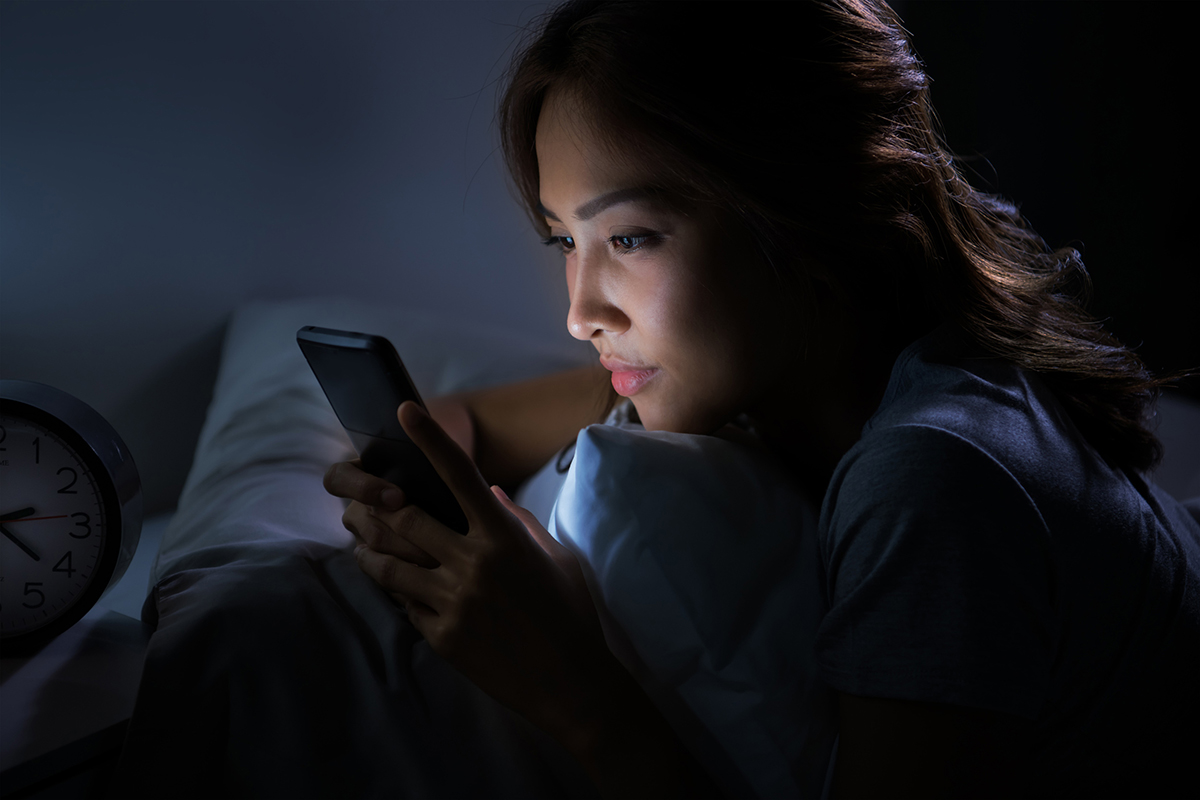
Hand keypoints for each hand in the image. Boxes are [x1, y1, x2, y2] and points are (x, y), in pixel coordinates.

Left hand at [349, 402, 615, 746]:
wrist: (571, 682)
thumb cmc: (569, 612)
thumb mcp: (553, 556)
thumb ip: (517, 520)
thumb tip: (487, 492)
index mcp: (503, 537)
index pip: (460, 474)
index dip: (429, 439)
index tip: (404, 410)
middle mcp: (473, 563)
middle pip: (406, 518)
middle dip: (382, 506)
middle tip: (368, 500)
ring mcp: (454, 602)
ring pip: (389, 565)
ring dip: (372, 552)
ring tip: (365, 547)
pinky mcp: (442, 637)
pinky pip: (404, 606)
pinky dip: (399, 595)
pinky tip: (401, 592)